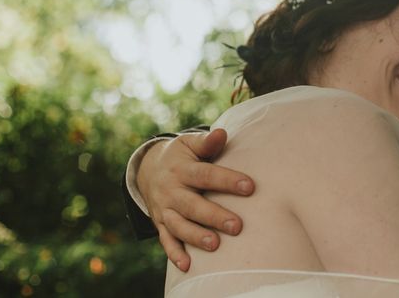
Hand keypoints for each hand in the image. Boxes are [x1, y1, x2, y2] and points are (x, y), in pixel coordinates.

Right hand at [137, 128, 254, 271]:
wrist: (148, 169)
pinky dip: (175, 254)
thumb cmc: (180, 155)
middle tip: (238, 226)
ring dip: (196, 236)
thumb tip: (222, 133)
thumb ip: (207, 142)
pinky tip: (188, 266)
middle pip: (192, 205)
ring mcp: (164, 209)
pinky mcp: (160, 223)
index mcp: (182, 169)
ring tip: (216, 245)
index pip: (206, 175)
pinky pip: (166, 240)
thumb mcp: (189, 144)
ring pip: (179, 225)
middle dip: (214, 216)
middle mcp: (171, 190)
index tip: (250, 187)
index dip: (227, 180)